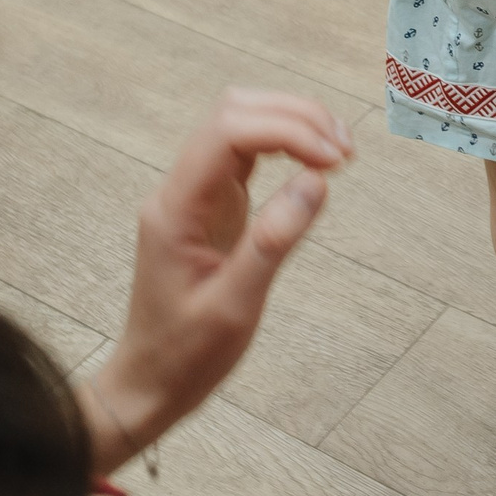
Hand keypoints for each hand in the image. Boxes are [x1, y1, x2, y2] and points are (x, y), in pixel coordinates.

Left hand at [82, 88, 352, 471]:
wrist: (149, 383)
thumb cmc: (185, 354)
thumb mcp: (234, 306)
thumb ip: (273, 241)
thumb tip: (316, 181)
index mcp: (175, 209)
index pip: (230, 132)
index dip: (289, 131)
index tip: (336, 161)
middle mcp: (180, 191)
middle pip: (234, 113)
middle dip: (295, 116)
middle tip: (346, 150)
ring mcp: (194, 195)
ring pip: (240, 126)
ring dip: (292, 125)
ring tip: (339, 152)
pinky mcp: (211, 206)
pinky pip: (246, 155)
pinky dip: (284, 147)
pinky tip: (314, 165)